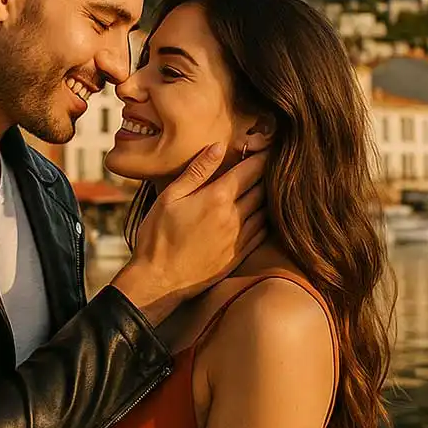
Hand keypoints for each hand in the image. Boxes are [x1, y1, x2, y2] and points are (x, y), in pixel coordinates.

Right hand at [112, 145, 266, 324]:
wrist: (159, 281)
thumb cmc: (158, 236)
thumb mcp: (170, 197)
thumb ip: (196, 171)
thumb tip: (218, 146)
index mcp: (217, 198)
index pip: (251, 170)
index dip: (262, 155)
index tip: (267, 146)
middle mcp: (234, 216)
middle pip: (262, 188)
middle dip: (267, 173)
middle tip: (269, 162)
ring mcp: (239, 238)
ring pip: (265, 209)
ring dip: (268, 196)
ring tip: (267, 185)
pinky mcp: (239, 255)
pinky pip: (262, 232)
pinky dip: (266, 219)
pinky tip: (262, 214)